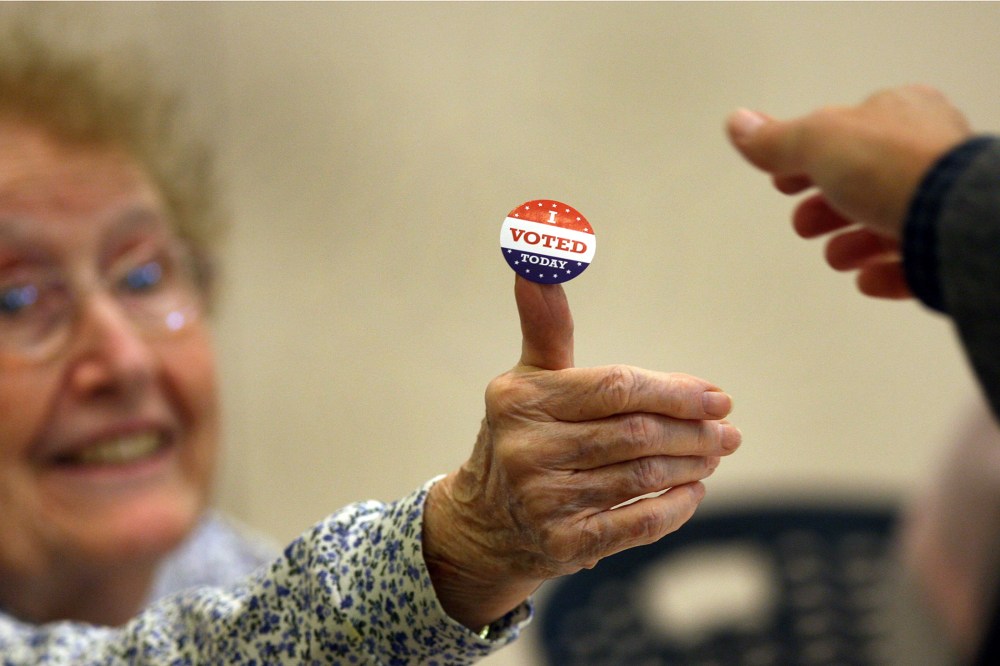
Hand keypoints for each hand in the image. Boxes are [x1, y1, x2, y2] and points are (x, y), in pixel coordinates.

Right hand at [423, 276, 740, 629]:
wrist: (486, 520)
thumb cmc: (523, 434)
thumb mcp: (529, 378)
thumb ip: (545, 323)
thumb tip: (534, 258)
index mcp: (521, 399)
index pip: (615, 387)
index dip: (674, 391)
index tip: (717, 396)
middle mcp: (526, 450)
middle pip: (636, 434)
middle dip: (694, 431)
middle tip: (728, 431)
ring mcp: (542, 501)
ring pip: (643, 476)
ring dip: (692, 465)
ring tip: (714, 455)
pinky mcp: (564, 545)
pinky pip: (638, 523)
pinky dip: (675, 507)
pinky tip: (693, 491)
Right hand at [726, 85, 972, 297]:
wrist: (953, 219)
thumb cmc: (889, 166)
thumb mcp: (817, 141)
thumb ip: (776, 140)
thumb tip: (737, 122)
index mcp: (898, 112)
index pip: (844, 132)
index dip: (806, 157)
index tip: (781, 184)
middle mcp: (926, 150)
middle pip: (862, 180)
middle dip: (826, 206)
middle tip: (803, 226)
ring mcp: (943, 199)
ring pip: (887, 220)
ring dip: (851, 243)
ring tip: (835, 258)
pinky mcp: (952, 244)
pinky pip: (915, 259)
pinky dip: (885, 271)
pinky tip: (866, 279)